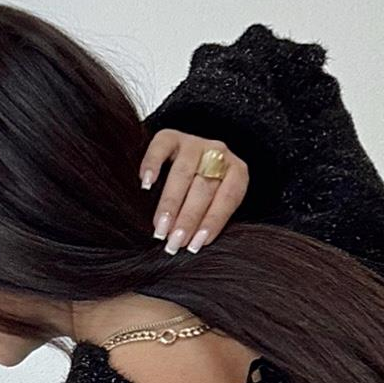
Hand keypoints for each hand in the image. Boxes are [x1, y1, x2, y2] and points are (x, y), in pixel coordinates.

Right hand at [141, 131, 249, 254]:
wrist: (196, 158)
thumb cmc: (207, 190)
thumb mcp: (218, 202)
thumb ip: (210, 218)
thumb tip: (192, 246)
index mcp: (237, 172)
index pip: (227, 198)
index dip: (211, 222)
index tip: (195, 245)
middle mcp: (218, 153)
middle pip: (204, 188)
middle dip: (187, 218)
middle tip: (174, 242)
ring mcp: (194, 142)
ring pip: (183, 172)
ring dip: (170, 203)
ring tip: (159, 227)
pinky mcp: (171, 136)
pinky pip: (161, 147)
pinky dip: (152, 165)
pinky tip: (146, 184)